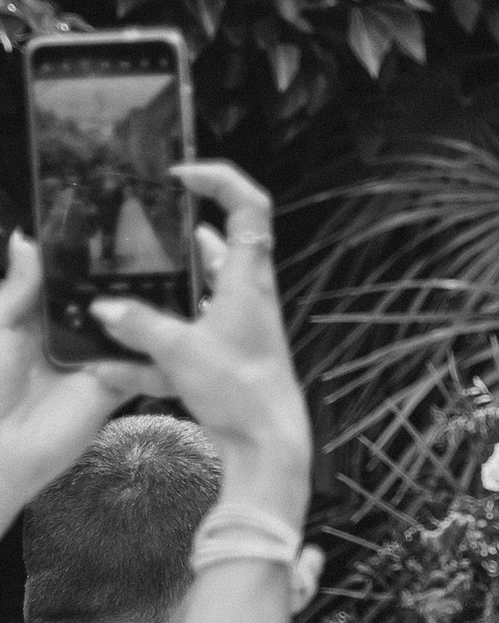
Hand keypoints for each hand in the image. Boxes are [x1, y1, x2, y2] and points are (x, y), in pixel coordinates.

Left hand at [0, 231, 156, 520]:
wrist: (3, 444)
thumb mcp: (1, 323)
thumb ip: (20, 285)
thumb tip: (27, 239)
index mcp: (39, 315)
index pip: (71, 281)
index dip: (90, 260)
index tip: (117, 230)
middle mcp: (71, 335)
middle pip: (105, 303)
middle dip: (127, 282)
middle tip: (160, 250)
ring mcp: (96, 361)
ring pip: (128, 331)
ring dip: (147, 313)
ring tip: (179, 279)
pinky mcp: (115, 387)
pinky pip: (141, 367)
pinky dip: (156, 353)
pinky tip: (178, 328)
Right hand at [86, 162, 311, 531]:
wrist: (269, 446)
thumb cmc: (240, 390)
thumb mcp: (179, 350)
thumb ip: (139, 325)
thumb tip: (106, 310)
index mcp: (247, 278)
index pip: (249, 206)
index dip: (220, 180)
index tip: (181, 176)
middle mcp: (247, 296)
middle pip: (219, 248)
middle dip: (180, 239)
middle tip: (144, 234)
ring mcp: (239, 327)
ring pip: (201, 293)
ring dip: (167, 290)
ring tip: (125, 288)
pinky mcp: (228, 358)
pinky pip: (188, 340)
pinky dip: (157, 347)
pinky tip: (114, 366)